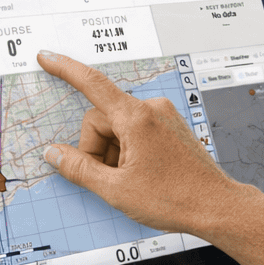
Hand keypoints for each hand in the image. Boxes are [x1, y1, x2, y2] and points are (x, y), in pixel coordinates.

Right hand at [36, 49, 260, 234]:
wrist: (216, 206)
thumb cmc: (174, 198)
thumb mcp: (115, 189)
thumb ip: (79, 169)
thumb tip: (54, 154)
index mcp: (136, 118)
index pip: (92, 84)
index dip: (65, 70)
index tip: (47, 58)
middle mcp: (151, 109)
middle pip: (101, 118)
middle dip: (96, 148)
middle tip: (109, 178)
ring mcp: (163, 117)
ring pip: (118, 127)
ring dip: (113, 153)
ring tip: (130, 180)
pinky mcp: (170, 127)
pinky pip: (136, 131)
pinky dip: (128, 151)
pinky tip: (141, 174)